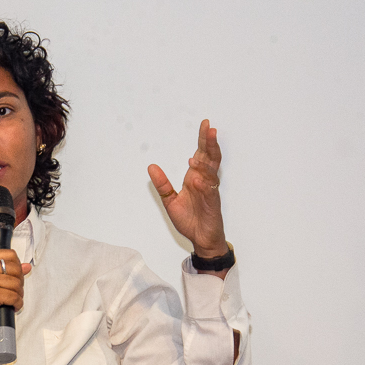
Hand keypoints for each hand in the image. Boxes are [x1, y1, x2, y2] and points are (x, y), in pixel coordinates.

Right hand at [0, 250, 31, 342]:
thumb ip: (5, 269)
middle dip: (19, 282)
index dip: (17, 267)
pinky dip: (17, 304)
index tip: (15, 276)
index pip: (10, 254)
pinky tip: (13, 306)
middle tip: (14, 291)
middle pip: (15, 269)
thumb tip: (27, 266)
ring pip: (16, 284)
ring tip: (12, 300)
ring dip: (18, 294)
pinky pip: (15, 297)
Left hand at [147, 119, 227, 258]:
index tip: (205, 125)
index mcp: (195, 178)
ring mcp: (210, 192)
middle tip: (209, 128)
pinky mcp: (212, 204)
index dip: (203, 140)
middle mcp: (205, 181)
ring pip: (211, 172)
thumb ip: (162, 184)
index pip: (201, 154)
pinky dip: (204, 185)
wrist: (200, 239)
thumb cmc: (190, 219)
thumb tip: (151, 167)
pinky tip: (198, 178)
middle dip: (210, 143)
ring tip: (205, 144)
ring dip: (208, 158)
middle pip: (210, 158)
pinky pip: (209, 192)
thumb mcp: (170, 201)